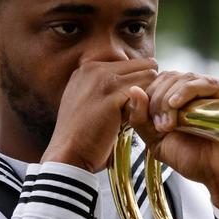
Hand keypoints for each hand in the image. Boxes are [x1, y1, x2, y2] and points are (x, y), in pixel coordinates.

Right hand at [42, 58, 158, 171]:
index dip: (139, 82)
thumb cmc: (82, 137)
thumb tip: (132, 87)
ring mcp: (102, 79)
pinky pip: (145, 91)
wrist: (68, 154)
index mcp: (88, 69)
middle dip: (148, 85)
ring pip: (148, 75)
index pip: (129, 64)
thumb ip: (105, 91)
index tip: (135, 103)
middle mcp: (93, 68)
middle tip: (143, 109)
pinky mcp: (111, 94)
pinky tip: (138, 121)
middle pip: (142, 65)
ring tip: (141, 114)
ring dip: (150, 95)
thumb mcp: (88, 104)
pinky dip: (147, 106)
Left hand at [129, 71, 218, 215]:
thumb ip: (141, 119)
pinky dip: (185, 92)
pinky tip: (175, 106)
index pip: (161, 81)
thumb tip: (134, 91)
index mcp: (185, 98)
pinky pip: (205, 83)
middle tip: (161, 127)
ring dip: (167, 100)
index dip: (149, 96)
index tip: (150, 122)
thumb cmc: (197, 161)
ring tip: (169, 126)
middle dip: (157, 100)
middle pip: (170, 77)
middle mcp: (202, 90)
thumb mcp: (158, 142)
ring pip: (184, 78)